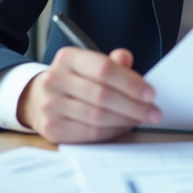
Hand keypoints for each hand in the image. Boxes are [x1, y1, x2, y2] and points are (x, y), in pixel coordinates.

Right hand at [17, 47, 160, 143]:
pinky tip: (122, 127)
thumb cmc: (75, 81)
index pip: (104, 69)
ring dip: (125, 121)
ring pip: (97, 117)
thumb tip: (126, 59)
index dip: (131, 83)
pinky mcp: (52, 128)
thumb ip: (112, 62)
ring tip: (140, 119)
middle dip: (134, 106)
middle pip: (102, 96)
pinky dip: (111, 132)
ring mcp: (50, 105)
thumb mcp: (91, 64)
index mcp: (68, 58)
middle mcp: (55, 80)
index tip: (151, 93)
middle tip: (153, 113)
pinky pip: (89, 134)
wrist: (39, 99)